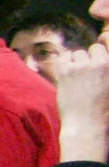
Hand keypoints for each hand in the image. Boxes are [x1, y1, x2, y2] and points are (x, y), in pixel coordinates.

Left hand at [61, 41, 108, 161]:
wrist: (88, 125)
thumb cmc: (104, 112)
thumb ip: (105, 71)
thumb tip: (100, 55)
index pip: (107, 41)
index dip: (103, 44)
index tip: (98, 49)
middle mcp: (102, 63)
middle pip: (93, 49)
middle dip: (90, 58)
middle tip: (87, 74)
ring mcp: (84, 66)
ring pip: (77, 54)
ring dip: (76, 63)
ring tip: (77, 79)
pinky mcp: (67, 71)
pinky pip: (62, 59)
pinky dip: (63, 66)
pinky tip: (66, 78)